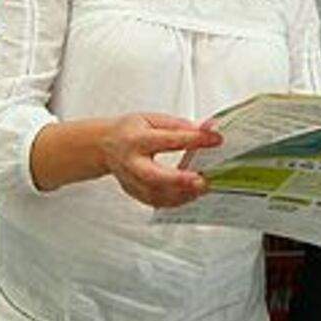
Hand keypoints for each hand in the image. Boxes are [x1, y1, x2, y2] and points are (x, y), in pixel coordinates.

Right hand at [99, 113, 221, 208]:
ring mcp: (131, 180)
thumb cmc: (129, 130)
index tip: (215, 139)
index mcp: (136, 139)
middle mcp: (131, 162)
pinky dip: (175, 200)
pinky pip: (156, 202)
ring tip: (201, 187)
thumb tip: (206, 129)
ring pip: (156, 194)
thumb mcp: (152, 119)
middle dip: (179, 180)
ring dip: (182, 194)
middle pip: (153, 176)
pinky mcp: (134, 192)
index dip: (194, 140)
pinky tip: (189, 194)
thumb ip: (179, 125)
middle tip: (201, 180)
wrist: (104, 145)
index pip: (168, 140)